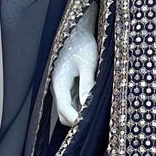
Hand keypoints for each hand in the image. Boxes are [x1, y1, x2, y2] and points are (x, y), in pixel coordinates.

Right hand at [51, 7, 98, 124]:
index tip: (90, 125)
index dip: (77, 121)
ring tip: (98, 112)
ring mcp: (61, 87)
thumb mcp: (88, 64)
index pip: (64, 110)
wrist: (77, 30)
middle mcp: (57, 87)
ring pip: (68, 109)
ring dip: (80, 113)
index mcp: (59, 82)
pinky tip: (94, 102)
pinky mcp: (67, 85)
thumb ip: (87, 85)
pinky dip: (81, 106)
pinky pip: (72, 102)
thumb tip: (87, 106)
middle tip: (96, 121)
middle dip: (77, 120)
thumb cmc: (82, 44)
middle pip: (63, 115)